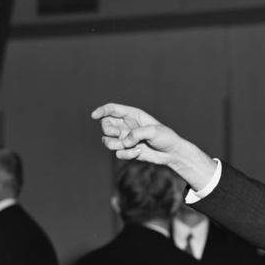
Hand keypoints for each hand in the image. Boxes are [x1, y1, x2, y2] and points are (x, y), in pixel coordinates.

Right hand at [91, 103, 216, 190]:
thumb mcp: (154, 131)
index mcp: (132, 115)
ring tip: (128, 146)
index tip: (94, 115)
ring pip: (107, 141)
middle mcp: (126, 126)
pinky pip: (118, 153)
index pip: (112, 109)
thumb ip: (138, 133)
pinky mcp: (127, 150)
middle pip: (105, 125)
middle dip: (108, 131)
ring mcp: (125, 138)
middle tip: (118, 135)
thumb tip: (125, 141)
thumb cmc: (165, 137)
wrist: (171, 153)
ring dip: (115, 144)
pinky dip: (127, 154)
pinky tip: (139, 152)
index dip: (101, 111)